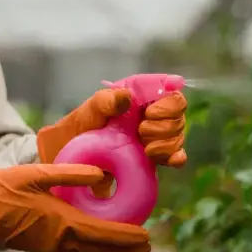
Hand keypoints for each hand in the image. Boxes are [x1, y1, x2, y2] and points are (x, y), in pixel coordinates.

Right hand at [0, 164, 151, 251]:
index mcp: (63, 222)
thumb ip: (69, 174)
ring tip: (126, 240)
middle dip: (124, 246)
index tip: (148, 238)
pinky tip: (92, 232)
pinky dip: (90, 241)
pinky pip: (73, 244)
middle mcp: (60, 238)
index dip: (128, 237)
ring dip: (108, 245)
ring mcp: (49, 243)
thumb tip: (99, 174)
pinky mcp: (40, 242)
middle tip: (146, 246)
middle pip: (100, 246)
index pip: (104, 233)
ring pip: (87, 247)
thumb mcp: (35, 175)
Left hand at [36, 89, 187, 167]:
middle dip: (164, 125)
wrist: (73, 159)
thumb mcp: (88, 112)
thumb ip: (105, 102)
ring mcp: (155, 135)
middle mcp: (151, 113)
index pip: (170, 91)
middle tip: (140, 133)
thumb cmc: (79, 129)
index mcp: (140, 96)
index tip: (149, 112)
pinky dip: (176, 157)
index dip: (168, 102)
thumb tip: (126, 97)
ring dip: (166, 143)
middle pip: (178, 114)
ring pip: (179, 135)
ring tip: (145, 149)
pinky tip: (170, 161)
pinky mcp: (155, 156)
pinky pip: (176, 155)